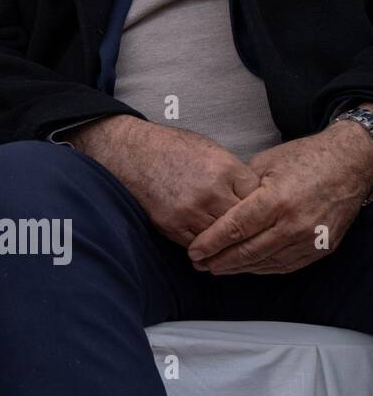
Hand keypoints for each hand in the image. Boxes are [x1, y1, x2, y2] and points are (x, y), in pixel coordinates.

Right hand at [66, 116, 258, 246]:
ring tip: (236, 248)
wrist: (132, 152)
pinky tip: (211, 247)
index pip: (259, 199)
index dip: (262, 207)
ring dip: (228, 243)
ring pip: (223, 239)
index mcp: (225, 169)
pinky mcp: (172, 224)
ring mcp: (191, 210)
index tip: (263, 213)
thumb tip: (254, 194)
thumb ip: (234, 174)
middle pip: (244, 223)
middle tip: (256, 237)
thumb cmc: (171, 148)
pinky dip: (206, 247)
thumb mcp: (211, 150)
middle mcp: (211, 192)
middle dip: (249, 229)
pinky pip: (199, 245)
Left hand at [187, 121, 372, 274]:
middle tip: (199, 264)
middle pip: (248, 251)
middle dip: (219, 260)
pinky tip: (246, 267)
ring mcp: (310, 239)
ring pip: (266, 262)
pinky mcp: (322, 247)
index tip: (193, 251)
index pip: (235, 229)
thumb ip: (240, 188)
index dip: (211, 243)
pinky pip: (287, 265)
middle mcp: (294, 224)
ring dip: (238, 268)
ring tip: (217, 268)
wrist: (349, 164)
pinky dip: (263, 268)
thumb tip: (215, 206)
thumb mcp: (264, 164)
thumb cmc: (303, 158)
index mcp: (275, 200)